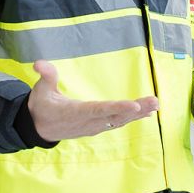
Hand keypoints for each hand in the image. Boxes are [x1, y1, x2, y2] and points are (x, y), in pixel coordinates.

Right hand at [29, 60, 157, 142]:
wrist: (38, 130)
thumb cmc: (41, 107)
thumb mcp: (40, 91)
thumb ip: (45, 76)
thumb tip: (39, 63)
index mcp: (75, 112)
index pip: (99, 110)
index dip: (117, 107)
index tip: (134, 106)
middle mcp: (87, 122)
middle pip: (115, 116)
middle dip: (136, 110)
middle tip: (155, 102)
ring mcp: (93, 127)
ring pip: (119, 120)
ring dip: (138, 113)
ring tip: (155, 104)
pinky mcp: (96, 128)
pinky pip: (117, 123)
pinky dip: (131, 118)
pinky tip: (146, 113)